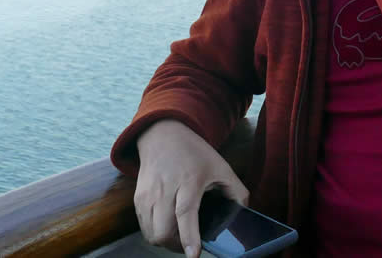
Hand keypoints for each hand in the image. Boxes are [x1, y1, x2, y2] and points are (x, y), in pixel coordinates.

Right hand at [133, 119, 248, 257]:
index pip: (185, 213)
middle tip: (189, 244)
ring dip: (165, 241)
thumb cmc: (193, 152)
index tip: (193, 254)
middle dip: (176, 246)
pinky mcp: (138, 198)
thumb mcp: (221, 166)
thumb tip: (243, 213)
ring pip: (151, 233)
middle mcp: (165, 189)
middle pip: (163, 231)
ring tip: (179, 236)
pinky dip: (155, 233)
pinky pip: (144, 227)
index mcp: (189, 181)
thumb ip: (236, 191)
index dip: (189, 236)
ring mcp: (148, 194)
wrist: (162, 134)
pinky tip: (167, 225)